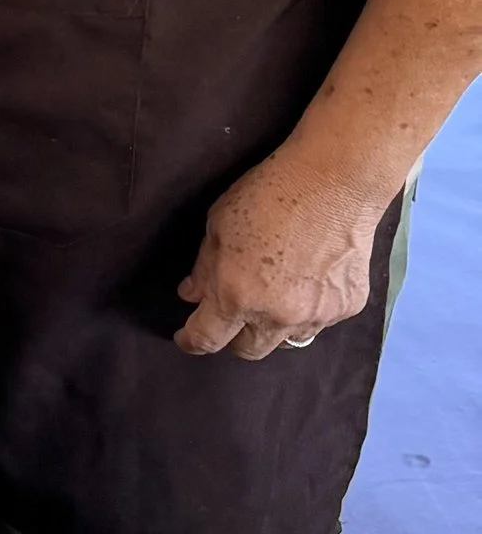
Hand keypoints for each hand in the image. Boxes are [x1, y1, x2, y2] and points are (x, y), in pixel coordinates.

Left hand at [176, 145, 386, 359]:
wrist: (333, 182)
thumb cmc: (267, 194)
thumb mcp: (218, 225)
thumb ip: (204, 268)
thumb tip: (192, 294)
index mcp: (237, 296)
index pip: (207, 339)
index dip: (191, 341)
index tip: (186, 338)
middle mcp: (276, 316)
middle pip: (249, 351)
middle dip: (234, 337)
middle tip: (232, 315)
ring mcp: (316, 315)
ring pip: (288, 340)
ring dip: (274, 326)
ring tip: (274, 296)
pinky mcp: (348, 307)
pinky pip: (321, 320)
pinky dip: (309, 308)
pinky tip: (310, 279)